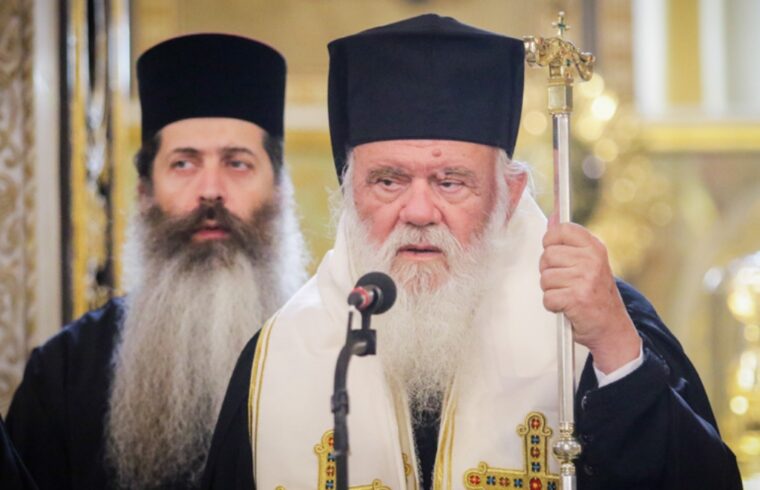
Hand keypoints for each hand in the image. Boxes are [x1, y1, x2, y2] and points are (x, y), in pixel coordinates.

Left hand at [539, 215, 640, 372]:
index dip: (551, 242)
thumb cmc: (595, 294)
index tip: (556, 255)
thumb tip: (552, 218)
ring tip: (568, 295)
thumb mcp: (589, 263)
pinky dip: (553, 306)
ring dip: (551, 290)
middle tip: (565, 282)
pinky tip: (567, 307)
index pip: (561, 230)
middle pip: (547, 256)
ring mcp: (585, 279)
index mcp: (594, 248)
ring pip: (545, 278)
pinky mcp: (577, 298)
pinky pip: (548, 298)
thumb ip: (570, 243)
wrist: (612, 328)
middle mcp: (591, 260)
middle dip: (549, 271)